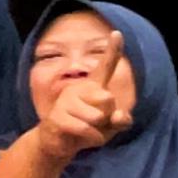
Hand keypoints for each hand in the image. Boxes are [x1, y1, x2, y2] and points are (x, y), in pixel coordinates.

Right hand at [32, 31, 129, 160]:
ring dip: (98, 131)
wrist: (58, 144)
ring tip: (86, 131)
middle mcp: (78, 88)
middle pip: (108, 99)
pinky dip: (91, 138)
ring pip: (97, 116)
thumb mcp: (110, 127)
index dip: (113, 50)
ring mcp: (65, 101)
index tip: (117, 32)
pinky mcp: (57, 117)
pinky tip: (83, 139)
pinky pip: (86, 129)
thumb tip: (118, 115)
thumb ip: (121, 120)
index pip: (105, 67)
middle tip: (94, 123)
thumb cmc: (87, 131)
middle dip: (107, 117)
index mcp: (92, 87)